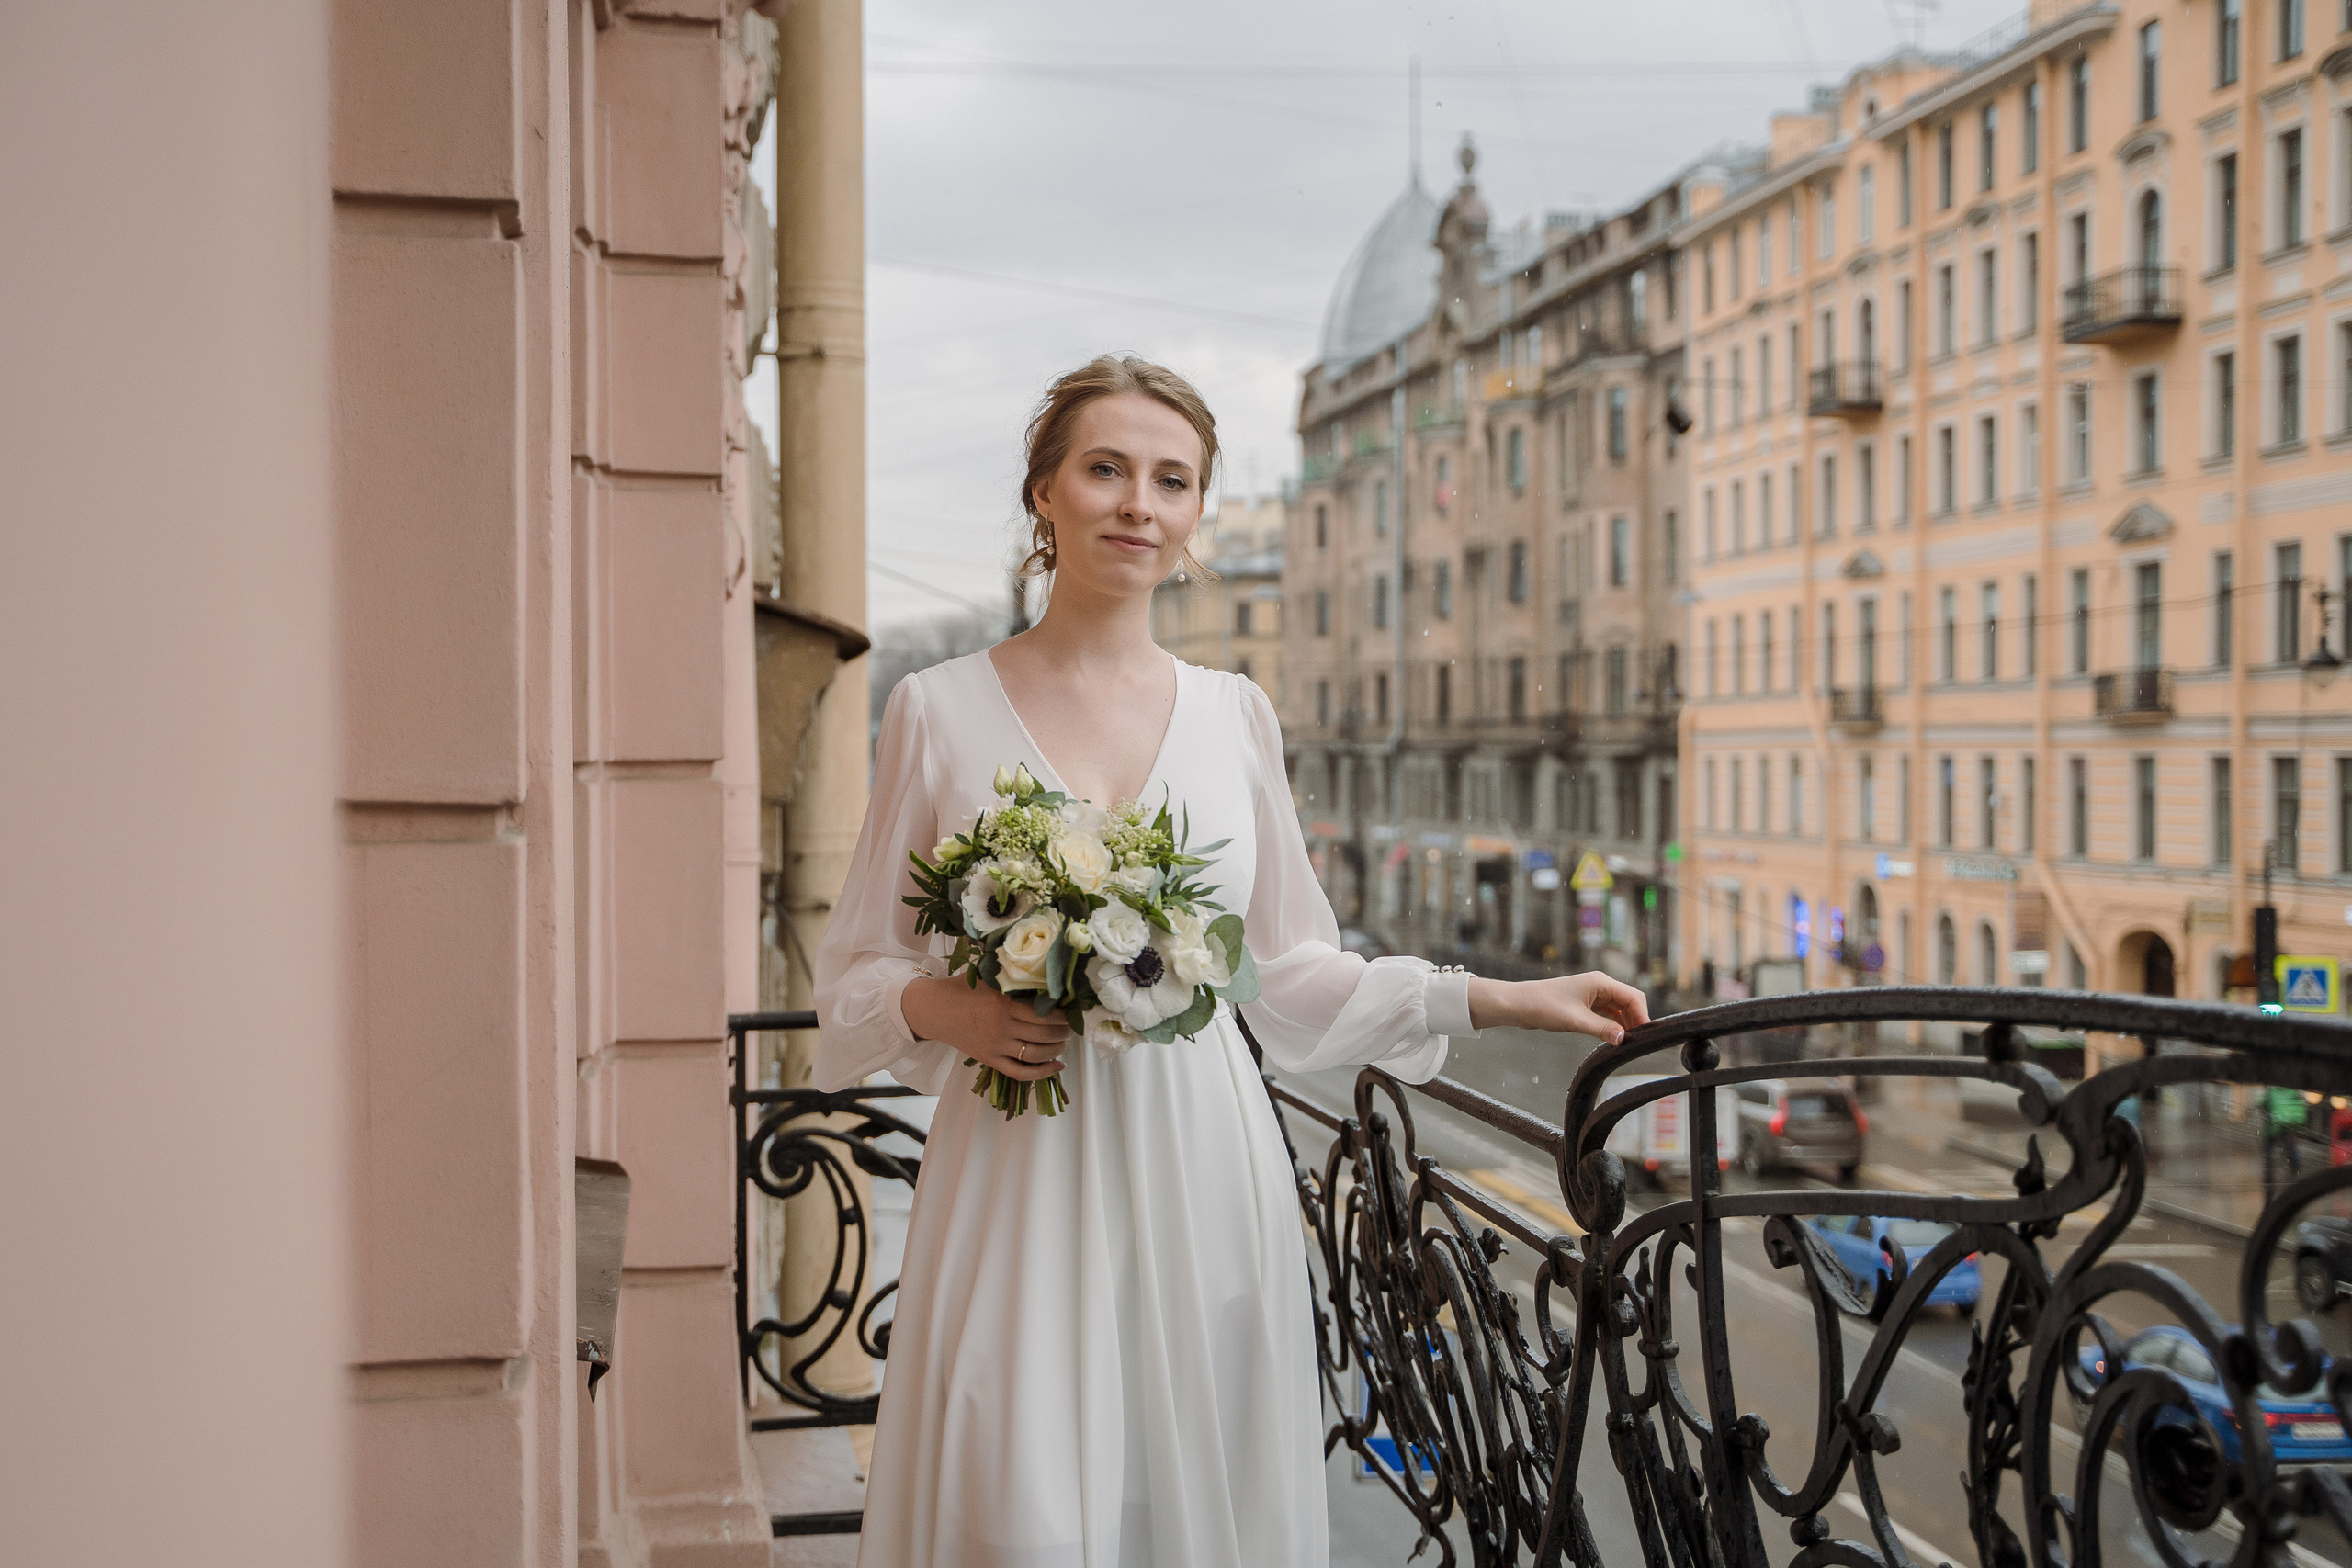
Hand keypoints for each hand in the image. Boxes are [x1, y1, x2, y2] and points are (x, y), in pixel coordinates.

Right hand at [901, 977, 1070, 1079]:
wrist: (933, 1009)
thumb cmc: (962, 989)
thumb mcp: (988, 977)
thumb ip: (1014, 978)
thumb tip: (1047, 976)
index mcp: (1004, 1003)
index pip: (1046, 1013)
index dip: (1066, 1015)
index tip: (1074, 1011)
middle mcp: (1002, 1027)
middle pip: (1046, 1034)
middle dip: (1066, 1031)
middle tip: (1072, 1026)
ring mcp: (996, 1046)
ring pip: (1037, 1054)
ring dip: (1058, 1049)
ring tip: (1064, 1041)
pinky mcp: (990, 1060)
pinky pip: (1021, 1072)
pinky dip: (1043, 1072)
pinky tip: (1057, 1066)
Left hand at [1467, 972, 1650, 1044]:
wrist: (1518, 1004)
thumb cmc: (1543, 1006)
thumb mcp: (1576, 1021)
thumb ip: (1602, 1029)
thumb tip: (1624, 1039)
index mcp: (1600, 982)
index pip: (1633, 997)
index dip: (1642, 1016)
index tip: (1645, 1036)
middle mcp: (1599, 985)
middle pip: (1629, 1002)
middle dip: (1635, 1021)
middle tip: (1638, 1043)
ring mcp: (1592, 994)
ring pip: (1618, 1009)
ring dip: (1624, 1024)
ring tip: (1627, 1044)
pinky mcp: (1585, 1004)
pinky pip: (1606, 1014)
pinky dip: (1612, 1025)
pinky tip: (1613, 1039)